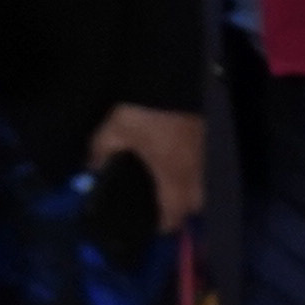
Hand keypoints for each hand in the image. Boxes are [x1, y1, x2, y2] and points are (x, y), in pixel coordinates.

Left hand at [86, 102, 208, 234]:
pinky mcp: (213, 140)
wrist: (176, 77)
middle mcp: (198, 176)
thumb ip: (101, 153)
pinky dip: (193, 169)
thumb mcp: (115, 131)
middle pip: (194, 207)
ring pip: (202, 186)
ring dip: (189, 189)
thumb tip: (92, 167)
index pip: (173, 218)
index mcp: (175, 181)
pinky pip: (205, 167)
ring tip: (169, 182)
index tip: (147, 225)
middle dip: (179, 208)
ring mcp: (209, 158)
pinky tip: (178, 159)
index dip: (159, 226)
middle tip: (158, 201)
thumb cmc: (147, 113)